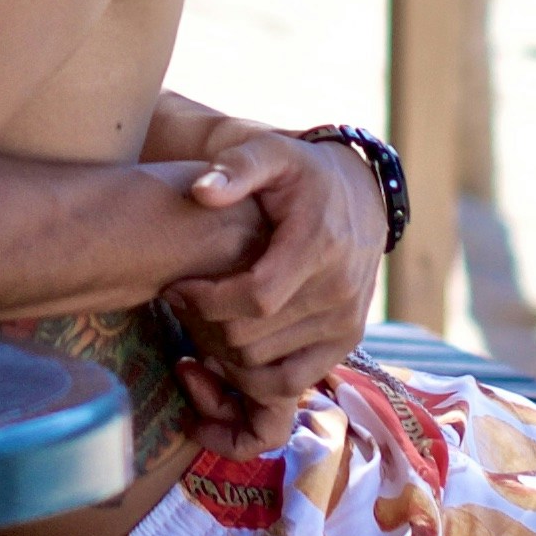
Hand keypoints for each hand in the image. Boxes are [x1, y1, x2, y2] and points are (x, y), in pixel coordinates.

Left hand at [158, 127, 383, 451]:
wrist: (359, 195)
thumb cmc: (302, 173)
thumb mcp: (271, 152)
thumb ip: (236, 167)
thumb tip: (202, 191)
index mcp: (319, 246)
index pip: (253, 297)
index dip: (205, 300)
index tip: (176, 286)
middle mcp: (338, 292)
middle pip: (252, 338)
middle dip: (205, 326)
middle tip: (182, 305)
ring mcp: (345, 323)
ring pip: (264, 366)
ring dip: (222, 353)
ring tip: (200, 322)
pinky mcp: (345, 342)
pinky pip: (291, 383)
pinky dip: (252, 377)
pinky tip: (227, 349)